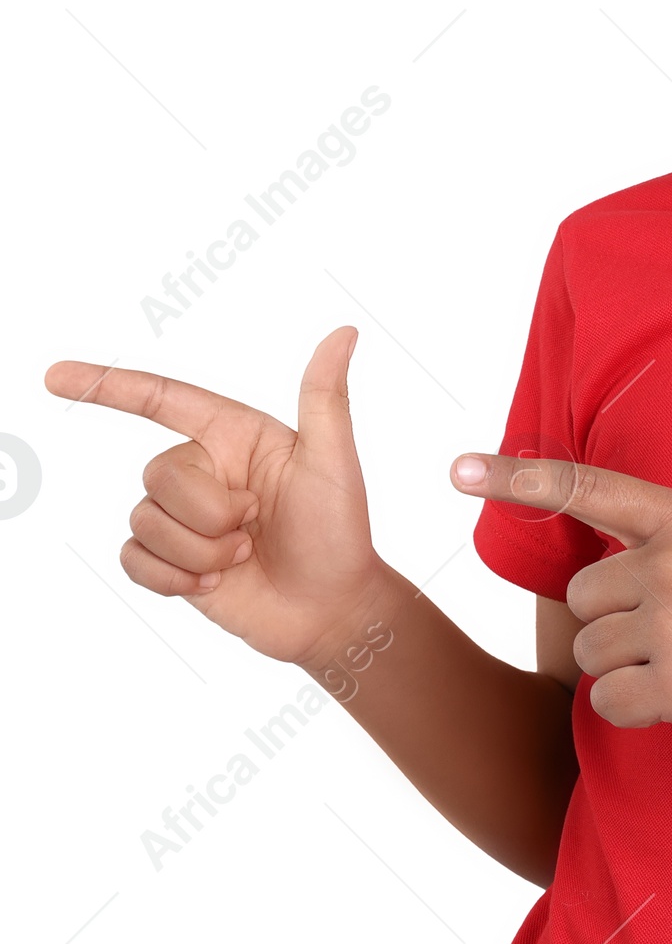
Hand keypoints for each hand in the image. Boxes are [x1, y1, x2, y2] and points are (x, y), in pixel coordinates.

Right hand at [43, 328, 388, 666]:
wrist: (328, 611)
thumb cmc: (339, 532)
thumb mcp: (334, 461)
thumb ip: (325, 397)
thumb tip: (344, 332)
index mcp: (234, 434)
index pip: (163, 399)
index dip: (108, 385)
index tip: (56, 376)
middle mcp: (203, 469)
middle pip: (158, 474)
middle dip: (208, 512)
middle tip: (256, 528)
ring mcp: (183, 517)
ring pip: (144, 520)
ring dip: (199, 550)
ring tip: (245, 557)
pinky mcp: (169, 561)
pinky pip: (133, 559)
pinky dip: (172, 577)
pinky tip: (215, 584)